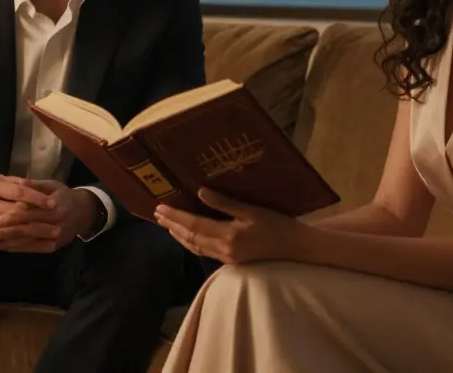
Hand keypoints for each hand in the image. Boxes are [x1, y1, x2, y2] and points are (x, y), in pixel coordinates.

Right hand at [0, 174, 59, 247]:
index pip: (18, 193)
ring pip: (12, 231)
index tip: (54, 202)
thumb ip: (14, 183)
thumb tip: (35, 185)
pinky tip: (38, 247)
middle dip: (39, 220)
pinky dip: (22, 245)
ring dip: (34, 236)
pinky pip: (3, 242)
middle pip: (17, 214)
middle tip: (59, 224)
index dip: (37, 198)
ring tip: (54, 238)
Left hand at [0, 180, 95, 253]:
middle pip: (23, 231)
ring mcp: (53, 239)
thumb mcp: (53, 185)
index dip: (10, 217)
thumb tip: (19, 182)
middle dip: (0, 234)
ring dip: (2, 245)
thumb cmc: (65, 195)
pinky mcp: (50, 247)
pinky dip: (13, 249)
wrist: (85, 213)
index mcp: (54, 208)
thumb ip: (35, 186)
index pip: (29, 214)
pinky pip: (29, 249)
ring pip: (24, 243)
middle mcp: (54, 226)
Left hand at [154, 188, 301, 264]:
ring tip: (166, 225)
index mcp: (228, 235)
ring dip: (179, 235)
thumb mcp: (251, 210)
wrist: (295, 247)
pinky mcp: (231, 261)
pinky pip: (204, 252)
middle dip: (172, 225)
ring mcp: (227, 257)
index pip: (194, 225)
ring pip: (195, 247)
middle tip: (157, 214)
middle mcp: (223, 249)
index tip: (160, 208)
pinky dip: (191, 243)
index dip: (175, 216)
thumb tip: (200, 192)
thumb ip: (224, 203)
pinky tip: (187, 237)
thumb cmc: (276, 224)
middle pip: (190, 237)